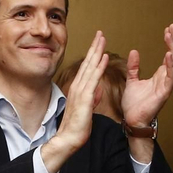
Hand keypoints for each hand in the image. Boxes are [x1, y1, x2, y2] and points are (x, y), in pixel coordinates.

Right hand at [40, 32, 108, 172]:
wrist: (68, 139)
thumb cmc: (77, 127)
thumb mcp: (86, 109)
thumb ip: (92, 98)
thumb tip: (97, 90)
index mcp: (78, 89)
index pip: (87, 68)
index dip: (93, 54)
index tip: (98, 42)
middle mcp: (78, 87)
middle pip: (88, 63)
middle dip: (95, 47)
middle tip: (100, 33)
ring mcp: (80, 91)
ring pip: (90, 67)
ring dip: (97, 52)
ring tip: (102, 39)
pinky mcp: (84, 98)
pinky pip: (93, 79)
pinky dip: (99, 67)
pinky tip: (103, 57)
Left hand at [121, 23, 172, 127]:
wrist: (132, 120)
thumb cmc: (134, 104)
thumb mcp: (132, 80)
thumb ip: (134, 67)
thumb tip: (134, 52)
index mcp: (160, 75)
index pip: (169, 54)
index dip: (170, 42)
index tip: (168, 29)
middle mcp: (166, 78)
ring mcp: (167, 85)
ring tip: (170, 35)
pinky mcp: (164, 92)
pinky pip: (170, 77)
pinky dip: (170, 65)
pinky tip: (168, 54)